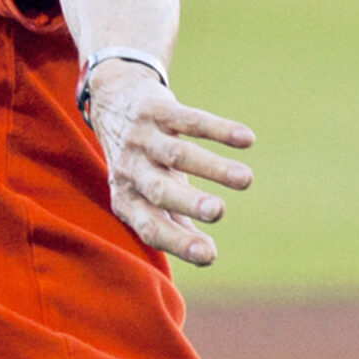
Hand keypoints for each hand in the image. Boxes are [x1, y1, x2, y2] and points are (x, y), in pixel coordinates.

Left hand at [84, 62, 253, 267]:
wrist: (111, 101)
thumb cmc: (142, 163)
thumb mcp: (150, 196)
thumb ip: (175, 225)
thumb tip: (207, 256)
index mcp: (127, 200)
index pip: (149, 227)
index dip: (177, 242)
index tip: (209, 255)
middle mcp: (130, 170)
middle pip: (159, 189)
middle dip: (188, 202)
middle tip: (219, 211)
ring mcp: (141, 138)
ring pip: (177, 154)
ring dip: (212, 167)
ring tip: (245, 179)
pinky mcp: (155, 109)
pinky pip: (188, 120)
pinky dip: (218, 129)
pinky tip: (247, 139)